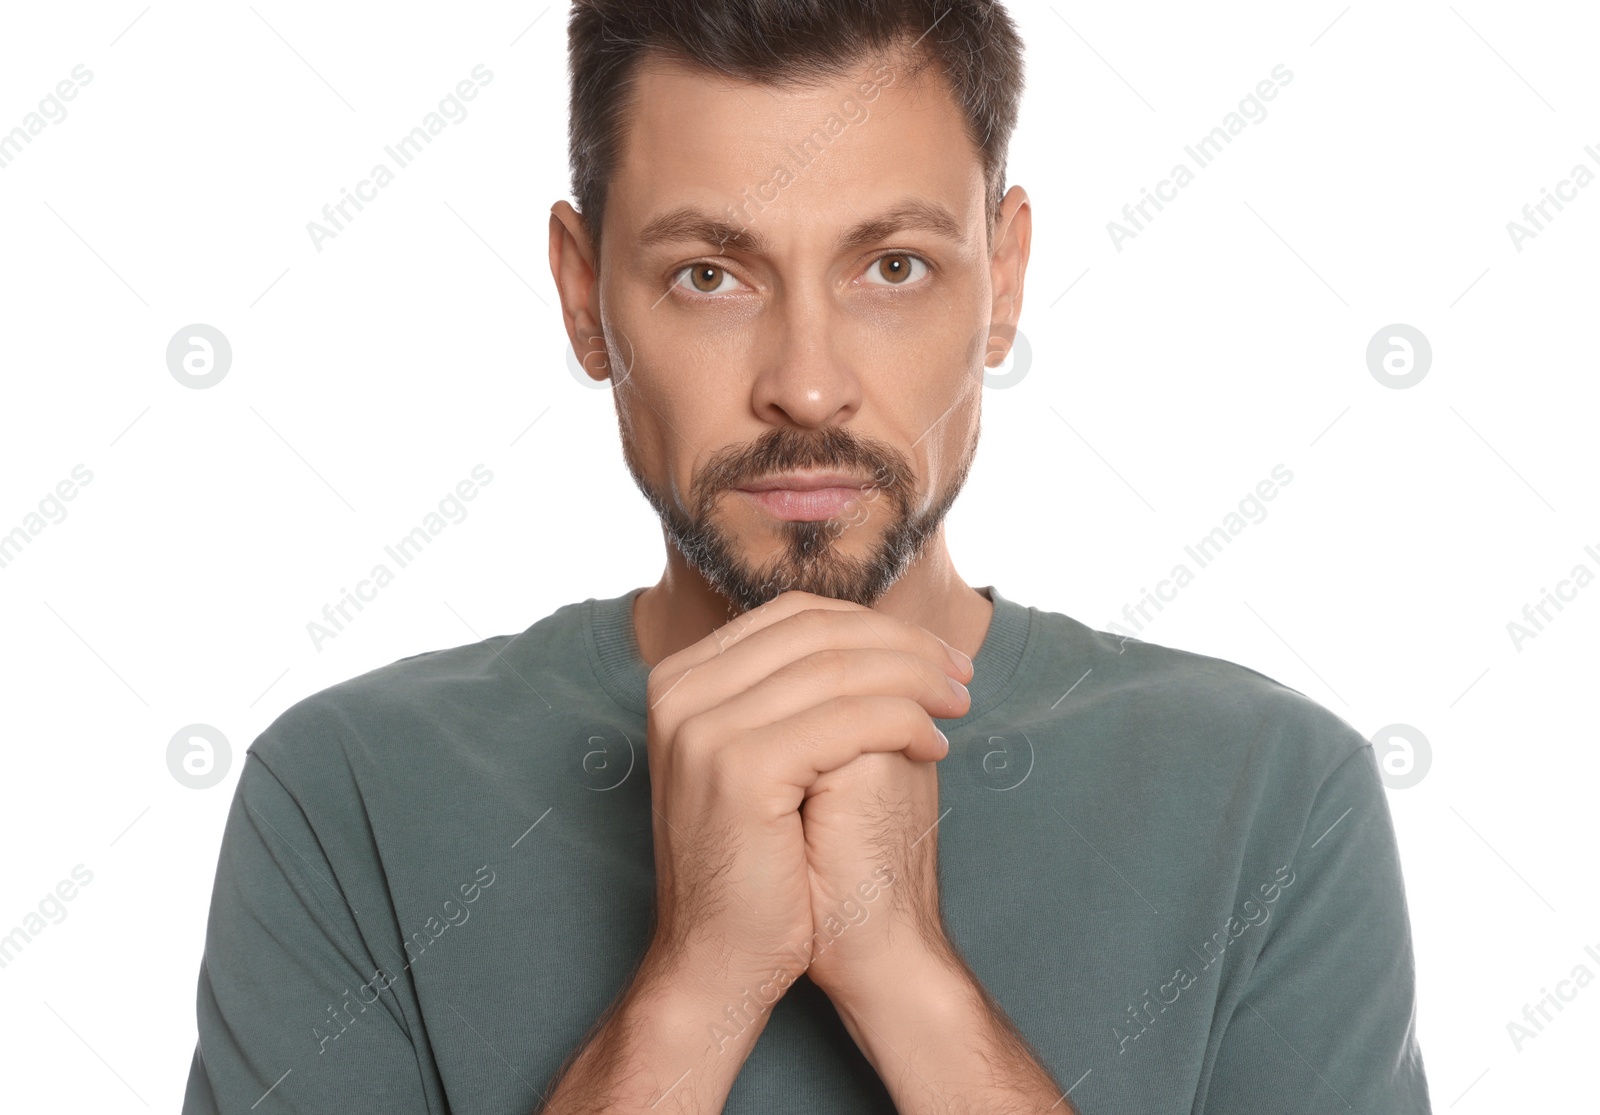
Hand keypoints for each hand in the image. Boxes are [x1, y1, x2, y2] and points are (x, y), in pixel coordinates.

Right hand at [641, 592, 962, 1008]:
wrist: (719, 958)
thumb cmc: (758, 863)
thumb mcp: (761, 757)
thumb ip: (792, 693)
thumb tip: (870, 638)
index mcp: (680, 680)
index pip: (794, 616)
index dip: (874, 626)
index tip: (934, 654)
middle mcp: (678, 692)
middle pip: (818, 633)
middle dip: (905, 647)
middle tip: (960, 675)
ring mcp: (701, 728)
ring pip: (839, 671)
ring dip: (916, 681)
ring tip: (956, 706)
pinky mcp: (738, 768)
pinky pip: (848, 721)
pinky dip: (905, 723)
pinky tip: (934, 746)